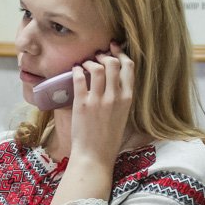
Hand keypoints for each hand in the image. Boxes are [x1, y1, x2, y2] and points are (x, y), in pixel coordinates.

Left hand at [70, 41, 134, 163]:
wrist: (95, 156)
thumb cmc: (109, 138)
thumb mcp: (123, 115)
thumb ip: (122, 97)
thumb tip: (114, 79)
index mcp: (128, 99)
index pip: (129, 67)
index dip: (121, 54)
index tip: (114, 48)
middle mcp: (115, 97)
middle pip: (113, 63)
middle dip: (104, 54)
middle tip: (97, 55)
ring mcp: (98, 100)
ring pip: (96, 67)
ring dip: (89, 61)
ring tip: (85, 63)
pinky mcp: (82, 104)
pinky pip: (79, 78)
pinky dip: (76, 70)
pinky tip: (75, 70)